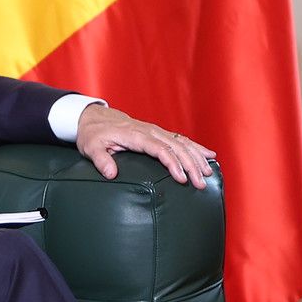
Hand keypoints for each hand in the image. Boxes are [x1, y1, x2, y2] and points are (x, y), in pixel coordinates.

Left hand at [74, 104, 215, 187]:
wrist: (94, 117)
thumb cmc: (94, 134)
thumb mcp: (91, 147)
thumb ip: (101, 160)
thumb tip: (111, 173)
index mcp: (135, 135)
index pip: (160, 149)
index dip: (173, 163)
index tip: (182, 178)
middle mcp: (149, 131)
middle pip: (176, 146)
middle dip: (191, 165)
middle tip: (201, 183)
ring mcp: (156, 131)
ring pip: (182, 142)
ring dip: (197, 157)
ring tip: (209, 173)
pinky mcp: (158, 133)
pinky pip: (181, 139)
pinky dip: (196, 147)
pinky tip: (209, 156)